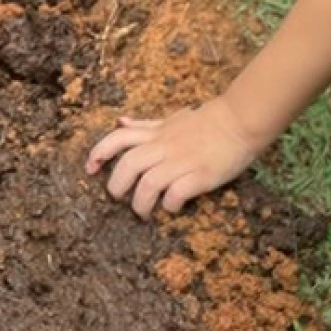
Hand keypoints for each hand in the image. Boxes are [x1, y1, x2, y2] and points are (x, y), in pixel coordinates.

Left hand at [85, 96, 268, 217]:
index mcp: (156, 133)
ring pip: (148, 183)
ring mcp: (182, 161)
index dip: (99, 152)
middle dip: (116, 185)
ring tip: (143, 212)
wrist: (240, 121)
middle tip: (117, 197)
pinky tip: (171, 208)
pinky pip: (176, 193)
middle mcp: (164, 146)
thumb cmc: (206, 122)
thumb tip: (120, 121)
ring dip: (140, 202)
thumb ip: (146, 125)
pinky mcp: (200, 175)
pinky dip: (169, 205)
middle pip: (128, 165)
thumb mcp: (171, 119)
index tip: (90, 168)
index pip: (118, 138)